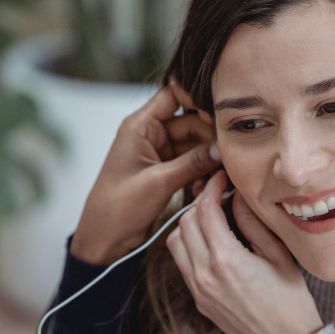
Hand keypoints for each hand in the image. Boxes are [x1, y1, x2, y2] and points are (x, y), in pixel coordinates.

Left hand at [70, 84, 218, 264]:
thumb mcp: (158, 182)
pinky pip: (192, 162)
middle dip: (210, 137)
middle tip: (229, 153)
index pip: (173, 95)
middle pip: (191, 121)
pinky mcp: (166, 170)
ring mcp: (159, 152)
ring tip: (218, 174)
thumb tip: (222, 148)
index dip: (197, 98)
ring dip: (208, 158)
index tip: (221, 115)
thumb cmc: (117, 207)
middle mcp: (150, 134)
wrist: (105, 238)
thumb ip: (192, 163)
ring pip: (195, 143)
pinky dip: (201, 171)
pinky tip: (204, 186)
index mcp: (140, 126)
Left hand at [167, 171, 322, 333]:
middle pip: (185, 222)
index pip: (205, 210)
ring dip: (190, 224)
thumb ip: (253, 223)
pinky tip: (212, 242)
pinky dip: (189, 245)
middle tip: (220, 196)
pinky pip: (181, 262)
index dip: (212, 187)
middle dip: (201, 203)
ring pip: (175, 241)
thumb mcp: (278, 256)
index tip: (222, 178)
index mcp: (226, 260)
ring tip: (214, 218)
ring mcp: (197, 288)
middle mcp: (204, 273)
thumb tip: (237, 196)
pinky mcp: (197, 298)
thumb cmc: (290, 301)